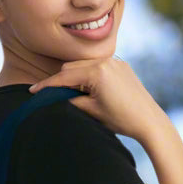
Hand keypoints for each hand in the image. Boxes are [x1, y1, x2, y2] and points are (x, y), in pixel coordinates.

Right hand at [28, 55, 163, 141]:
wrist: (149, 121)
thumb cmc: (121, 120)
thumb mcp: (91, 112)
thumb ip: (71, 100)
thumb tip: (57, 96)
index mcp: (97, 72)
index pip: (64, 77)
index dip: (47, 86)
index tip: (32, 91)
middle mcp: (105, 61)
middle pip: (71, 67)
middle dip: (61, 81)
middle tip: (54, 98)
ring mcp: (115, 62)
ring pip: (83, 66)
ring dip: (75, 78)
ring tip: (76, 96)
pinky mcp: (121, 65)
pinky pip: (98, 66)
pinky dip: (89, 76)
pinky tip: (91, 91)